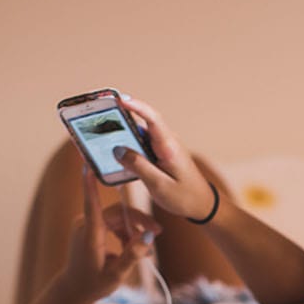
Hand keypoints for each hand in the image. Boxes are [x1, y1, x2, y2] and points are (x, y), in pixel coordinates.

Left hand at [43, 178, 158, 303]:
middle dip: (139, 222)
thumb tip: (150, 237)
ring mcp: (87, 225)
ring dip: (134, 231)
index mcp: (89, 235)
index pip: (91, 204)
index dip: (90, 184)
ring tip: (146, 250)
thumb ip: (133, 255)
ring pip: (119, 218)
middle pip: (118, 213)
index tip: (87, 164)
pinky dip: (126, 234)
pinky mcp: (90, 227)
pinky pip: (114, 223)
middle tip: (158, 234)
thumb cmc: (93, 284)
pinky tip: (135, 248)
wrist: (74, 290)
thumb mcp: (116, 274)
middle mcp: (86, 225)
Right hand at [109, 97, 218, 221]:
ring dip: (123, 132)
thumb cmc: (184, 196)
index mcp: (169, 147)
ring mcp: (165, 147)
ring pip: (141, 133)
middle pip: (143, 121)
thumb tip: (118, 151)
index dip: (136, 106)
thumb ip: (138, 166)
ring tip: (102, 132)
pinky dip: (129, 145)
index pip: (153, 119)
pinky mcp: (161, 153)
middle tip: (101, 113)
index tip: (120, 99)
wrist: (202, 204)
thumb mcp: (158, 185)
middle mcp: (167, 142)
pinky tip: (115, 151)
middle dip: (122, 115)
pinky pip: (142, 144)